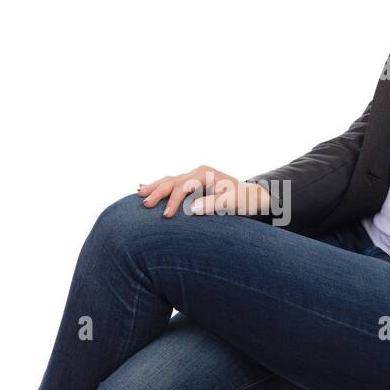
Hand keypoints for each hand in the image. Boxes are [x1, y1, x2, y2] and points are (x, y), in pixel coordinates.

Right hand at [137, 165, 271, 217]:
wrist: (251, 197)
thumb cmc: (243, 200)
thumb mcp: (232, 203)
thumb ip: (213, 204)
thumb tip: (192, 209)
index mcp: (204, 174)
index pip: (182, 186)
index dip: (173, 201)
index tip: (166, 216)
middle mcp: (196, 172)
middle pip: (171, 181)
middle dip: (157, 192)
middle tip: (144, 204)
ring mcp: (193, 177)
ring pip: (168, 180)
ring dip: (154, 187)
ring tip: (138, 194)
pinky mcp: (192, 184)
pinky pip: (172, 184)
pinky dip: (159, 186)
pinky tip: (143, 186)